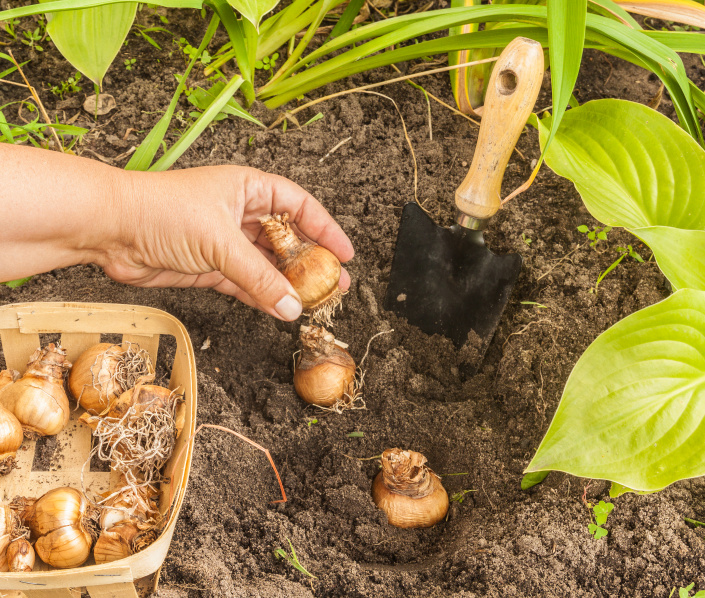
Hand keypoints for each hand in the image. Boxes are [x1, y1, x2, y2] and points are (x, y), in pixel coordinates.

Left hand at [102, 165, 353, 320]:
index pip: (299, 205)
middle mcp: (239, 213)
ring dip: (287, 284)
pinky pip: (244, 283)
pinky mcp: (209, 267)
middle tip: (334, 284)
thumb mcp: (220, 241)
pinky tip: (279, 308)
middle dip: (310, 262)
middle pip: (286, 238)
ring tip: (313, 302)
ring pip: (266, 265)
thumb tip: (292, 304)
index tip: (345, 253)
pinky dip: (261, 296)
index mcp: (248, 188)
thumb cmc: (161, 212)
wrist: (110, 229)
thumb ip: (259, 276)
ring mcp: (224, 241)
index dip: (325, 228)